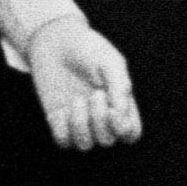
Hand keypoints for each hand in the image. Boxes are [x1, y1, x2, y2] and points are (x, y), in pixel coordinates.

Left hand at [27, 21, 143, 152]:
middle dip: (100, 121)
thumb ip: (119, 86)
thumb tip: (121, 115)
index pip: (130, 133)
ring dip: (81, 126)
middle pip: (107, 141)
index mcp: (120, 104)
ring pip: (85, 145)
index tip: (113, 111)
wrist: (56, 40)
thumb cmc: (88, 48)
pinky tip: (63, 109)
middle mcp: (101, 117)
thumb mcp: (109, 61)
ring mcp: (79, 120)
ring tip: (77, 100)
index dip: (125, 131)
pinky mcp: (58, 120)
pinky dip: (64, 129)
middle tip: (94, 93)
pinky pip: (63, 141)